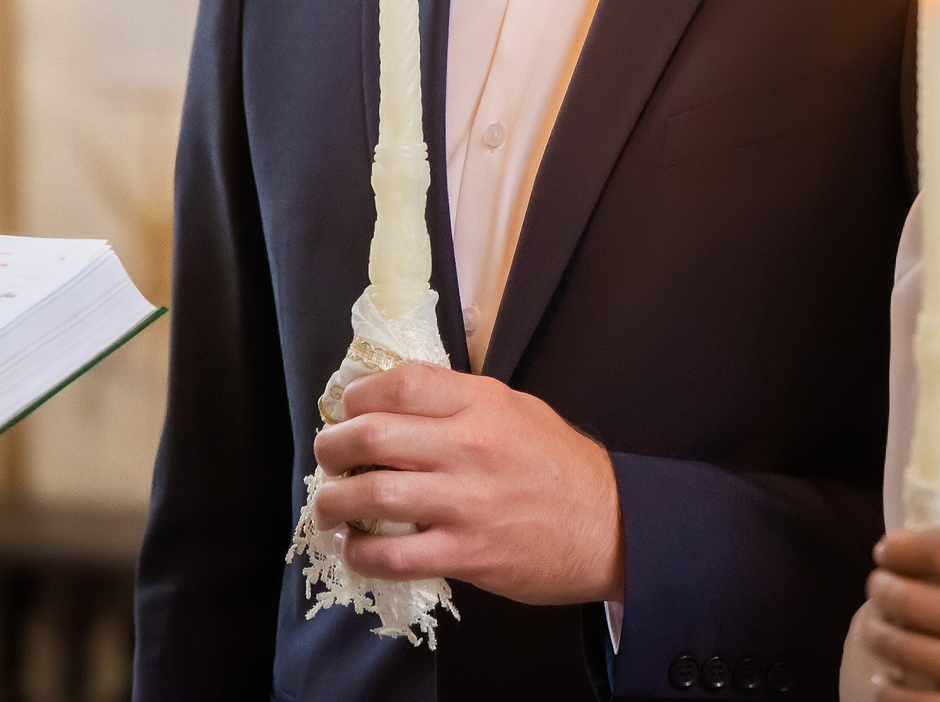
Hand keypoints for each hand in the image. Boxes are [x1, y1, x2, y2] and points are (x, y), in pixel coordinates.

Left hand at [308, 362, 624, 606]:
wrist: (612, 526)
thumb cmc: (562, 466)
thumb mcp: (518, 409)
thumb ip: (460, 403)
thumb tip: (395, 402)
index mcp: (481, 402)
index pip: (399, 384)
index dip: (357, 396)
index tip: (346, 409)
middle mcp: (469, 446)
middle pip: (372, 434)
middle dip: (332, 446)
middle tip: (326, 457)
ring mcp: (466, 502)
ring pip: (372, 494)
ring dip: (334, 502)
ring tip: (329, 507)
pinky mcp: (467, 552)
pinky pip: (394, 555)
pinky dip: (361, 553)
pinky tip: (356, 549)